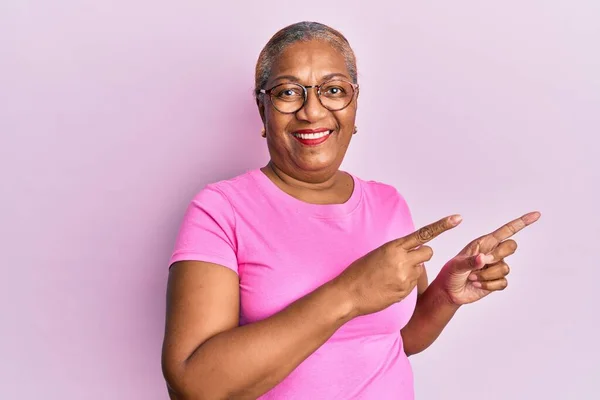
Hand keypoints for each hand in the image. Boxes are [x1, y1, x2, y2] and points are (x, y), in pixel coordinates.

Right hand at [336, 214, 462, 316]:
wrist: (348, 294)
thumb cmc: (359, 273)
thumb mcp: (376, 254)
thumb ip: (396, 251)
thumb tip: (412, 254)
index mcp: (393, 247)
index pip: (423, 234)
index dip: (442, 226)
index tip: (456, 219)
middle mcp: (402, 261)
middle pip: (428, 253)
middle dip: (422, 255)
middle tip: (408, 260)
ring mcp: (404, 277)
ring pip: (420, 270)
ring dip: (411, 271)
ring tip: (391, 276)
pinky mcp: (404, 292)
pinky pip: (413, 284)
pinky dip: (405, 284)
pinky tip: (389, 286)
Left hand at [439, 211, 540, 304]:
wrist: (450, 291)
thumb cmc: (450, 273)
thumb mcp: (456, 265)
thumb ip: (469, 261)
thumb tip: (483, 259)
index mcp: (483, 243)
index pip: (506, 230)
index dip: (521, 222)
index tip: (536, 215)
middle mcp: (492, 253)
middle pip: (511, 247)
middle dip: (497, 255)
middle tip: (481, 262)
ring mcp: (496, 267)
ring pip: (505, 268)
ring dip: (486, 275)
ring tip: (472, 277)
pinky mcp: (497, 281)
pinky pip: (503, 282)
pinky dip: (488, 285)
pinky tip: (476, 284)